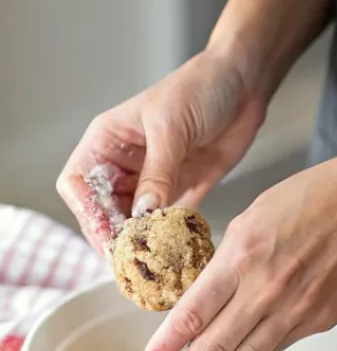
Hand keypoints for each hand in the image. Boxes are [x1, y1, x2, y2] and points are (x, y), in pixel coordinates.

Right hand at [56, 50, 266, 255]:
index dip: (89, 215)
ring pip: (138, 221)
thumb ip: (158, 173)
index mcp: (108, 142)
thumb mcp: (171, 128)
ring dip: (145, 243)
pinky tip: (179, 255)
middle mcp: (127, 164)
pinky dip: (173, 239)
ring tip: (156, 267)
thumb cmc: (199, 88)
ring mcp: (155, 179)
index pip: (80, 185)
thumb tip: (144, 214)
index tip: (108, 238)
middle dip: (116, 237)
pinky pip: (171, 221)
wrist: (243, 83)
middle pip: (107, 211)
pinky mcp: (184, 189)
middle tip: (133, 264)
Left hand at [143, 145, 336, 350]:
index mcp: (242, 257)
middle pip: (216, 345)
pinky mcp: (324, 319)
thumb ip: (230, 260)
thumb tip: (209, 297)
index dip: (168, 343)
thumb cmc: (316, 195)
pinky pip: (282, 345)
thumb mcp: (254, 217)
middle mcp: (267, 290)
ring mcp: (299, 309)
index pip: (193, 313)